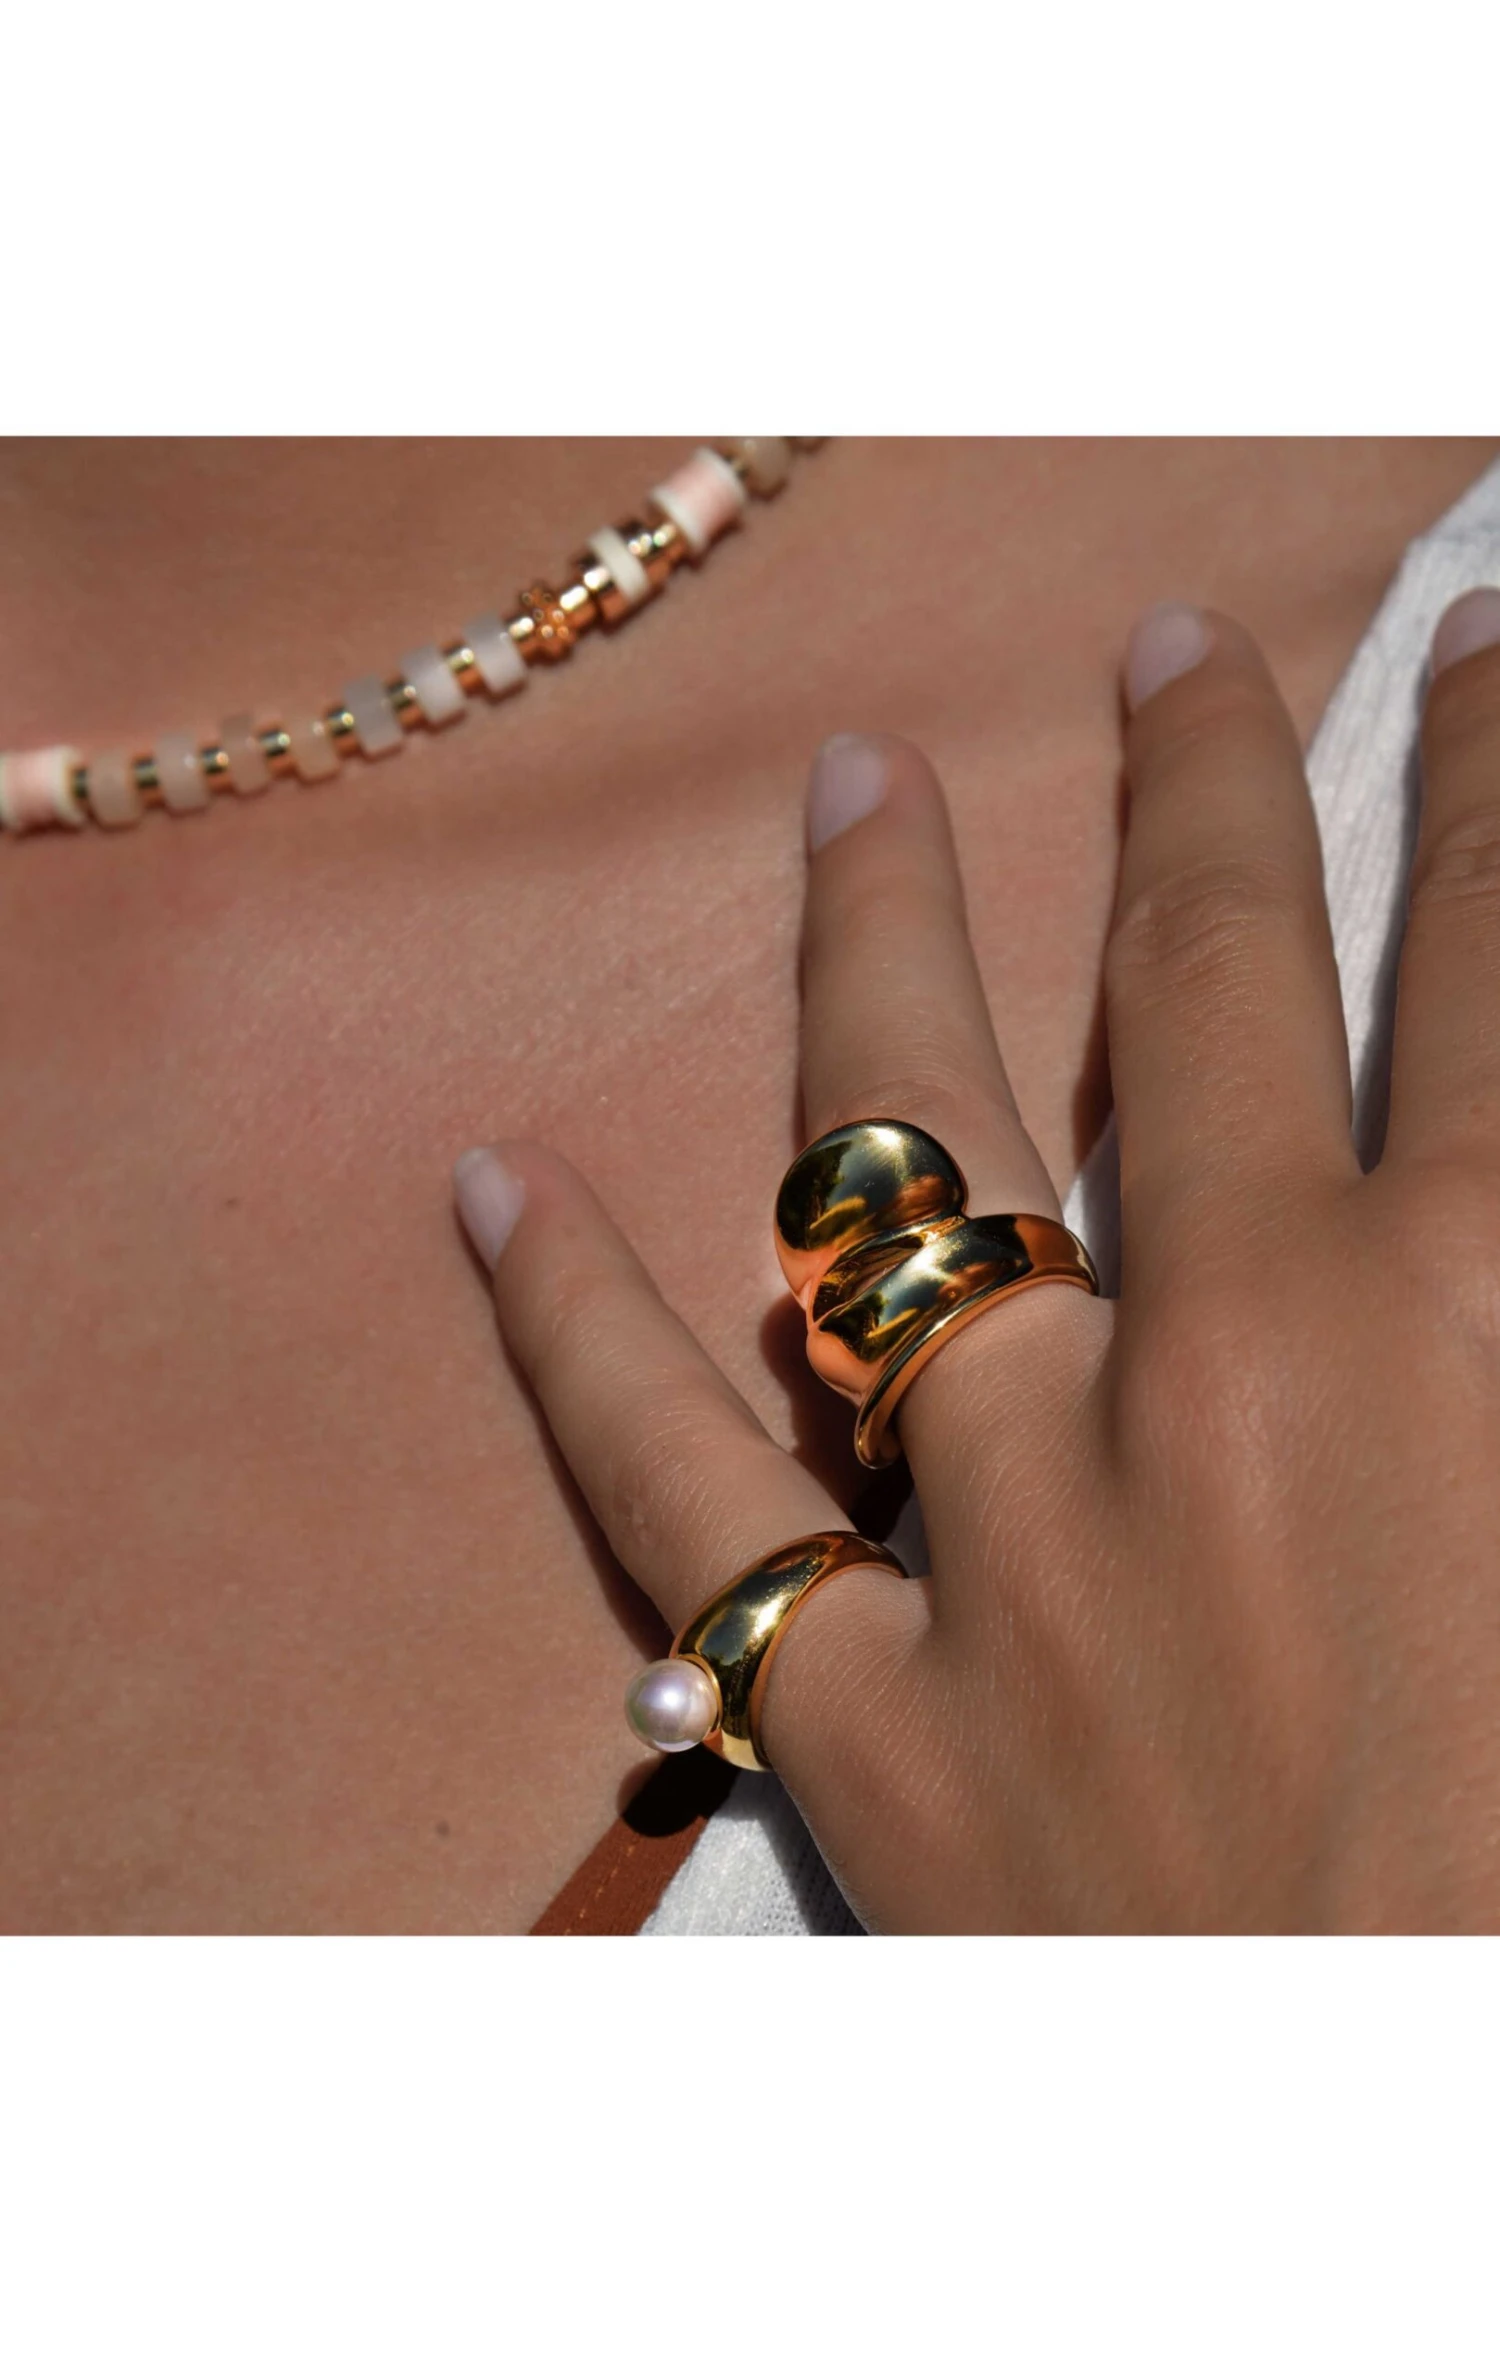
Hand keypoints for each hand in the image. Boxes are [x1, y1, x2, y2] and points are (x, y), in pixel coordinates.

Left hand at [453, 590, 1499, 1931]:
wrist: (1429, 2243)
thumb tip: (1488, 1170)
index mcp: (1488, 1328)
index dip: (1493, 769)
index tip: (1474, 641)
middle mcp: (1245, 1373)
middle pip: (1215, 987)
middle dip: (1212, 784)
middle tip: (1169, 646)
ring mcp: (1028, 1535)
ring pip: (910, 1160)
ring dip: (878, 947)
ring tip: (849, 781)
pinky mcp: (878, 1720)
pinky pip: (672, 1492)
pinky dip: (565, 1332)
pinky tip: (489, 1181)